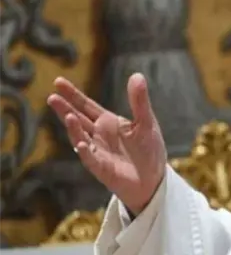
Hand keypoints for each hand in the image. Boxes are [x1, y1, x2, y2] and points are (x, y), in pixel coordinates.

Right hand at [47, 73, 166, 214]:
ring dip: (74, 128)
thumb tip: (137, 75)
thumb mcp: (146, 122)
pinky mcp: (102, 169)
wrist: (153, 178)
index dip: (73, 94)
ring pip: (81, 138)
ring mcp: (98, 152)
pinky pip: (91, 159)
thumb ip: (140, 101)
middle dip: (65, 109)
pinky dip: (86, 151)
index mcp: (108, 122)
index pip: (86, 105)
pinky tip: (82, 143)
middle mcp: (98, 135)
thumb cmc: (149, 149)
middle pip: (78, 119)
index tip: (58, 81)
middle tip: (52, 97)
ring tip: (68, 115)